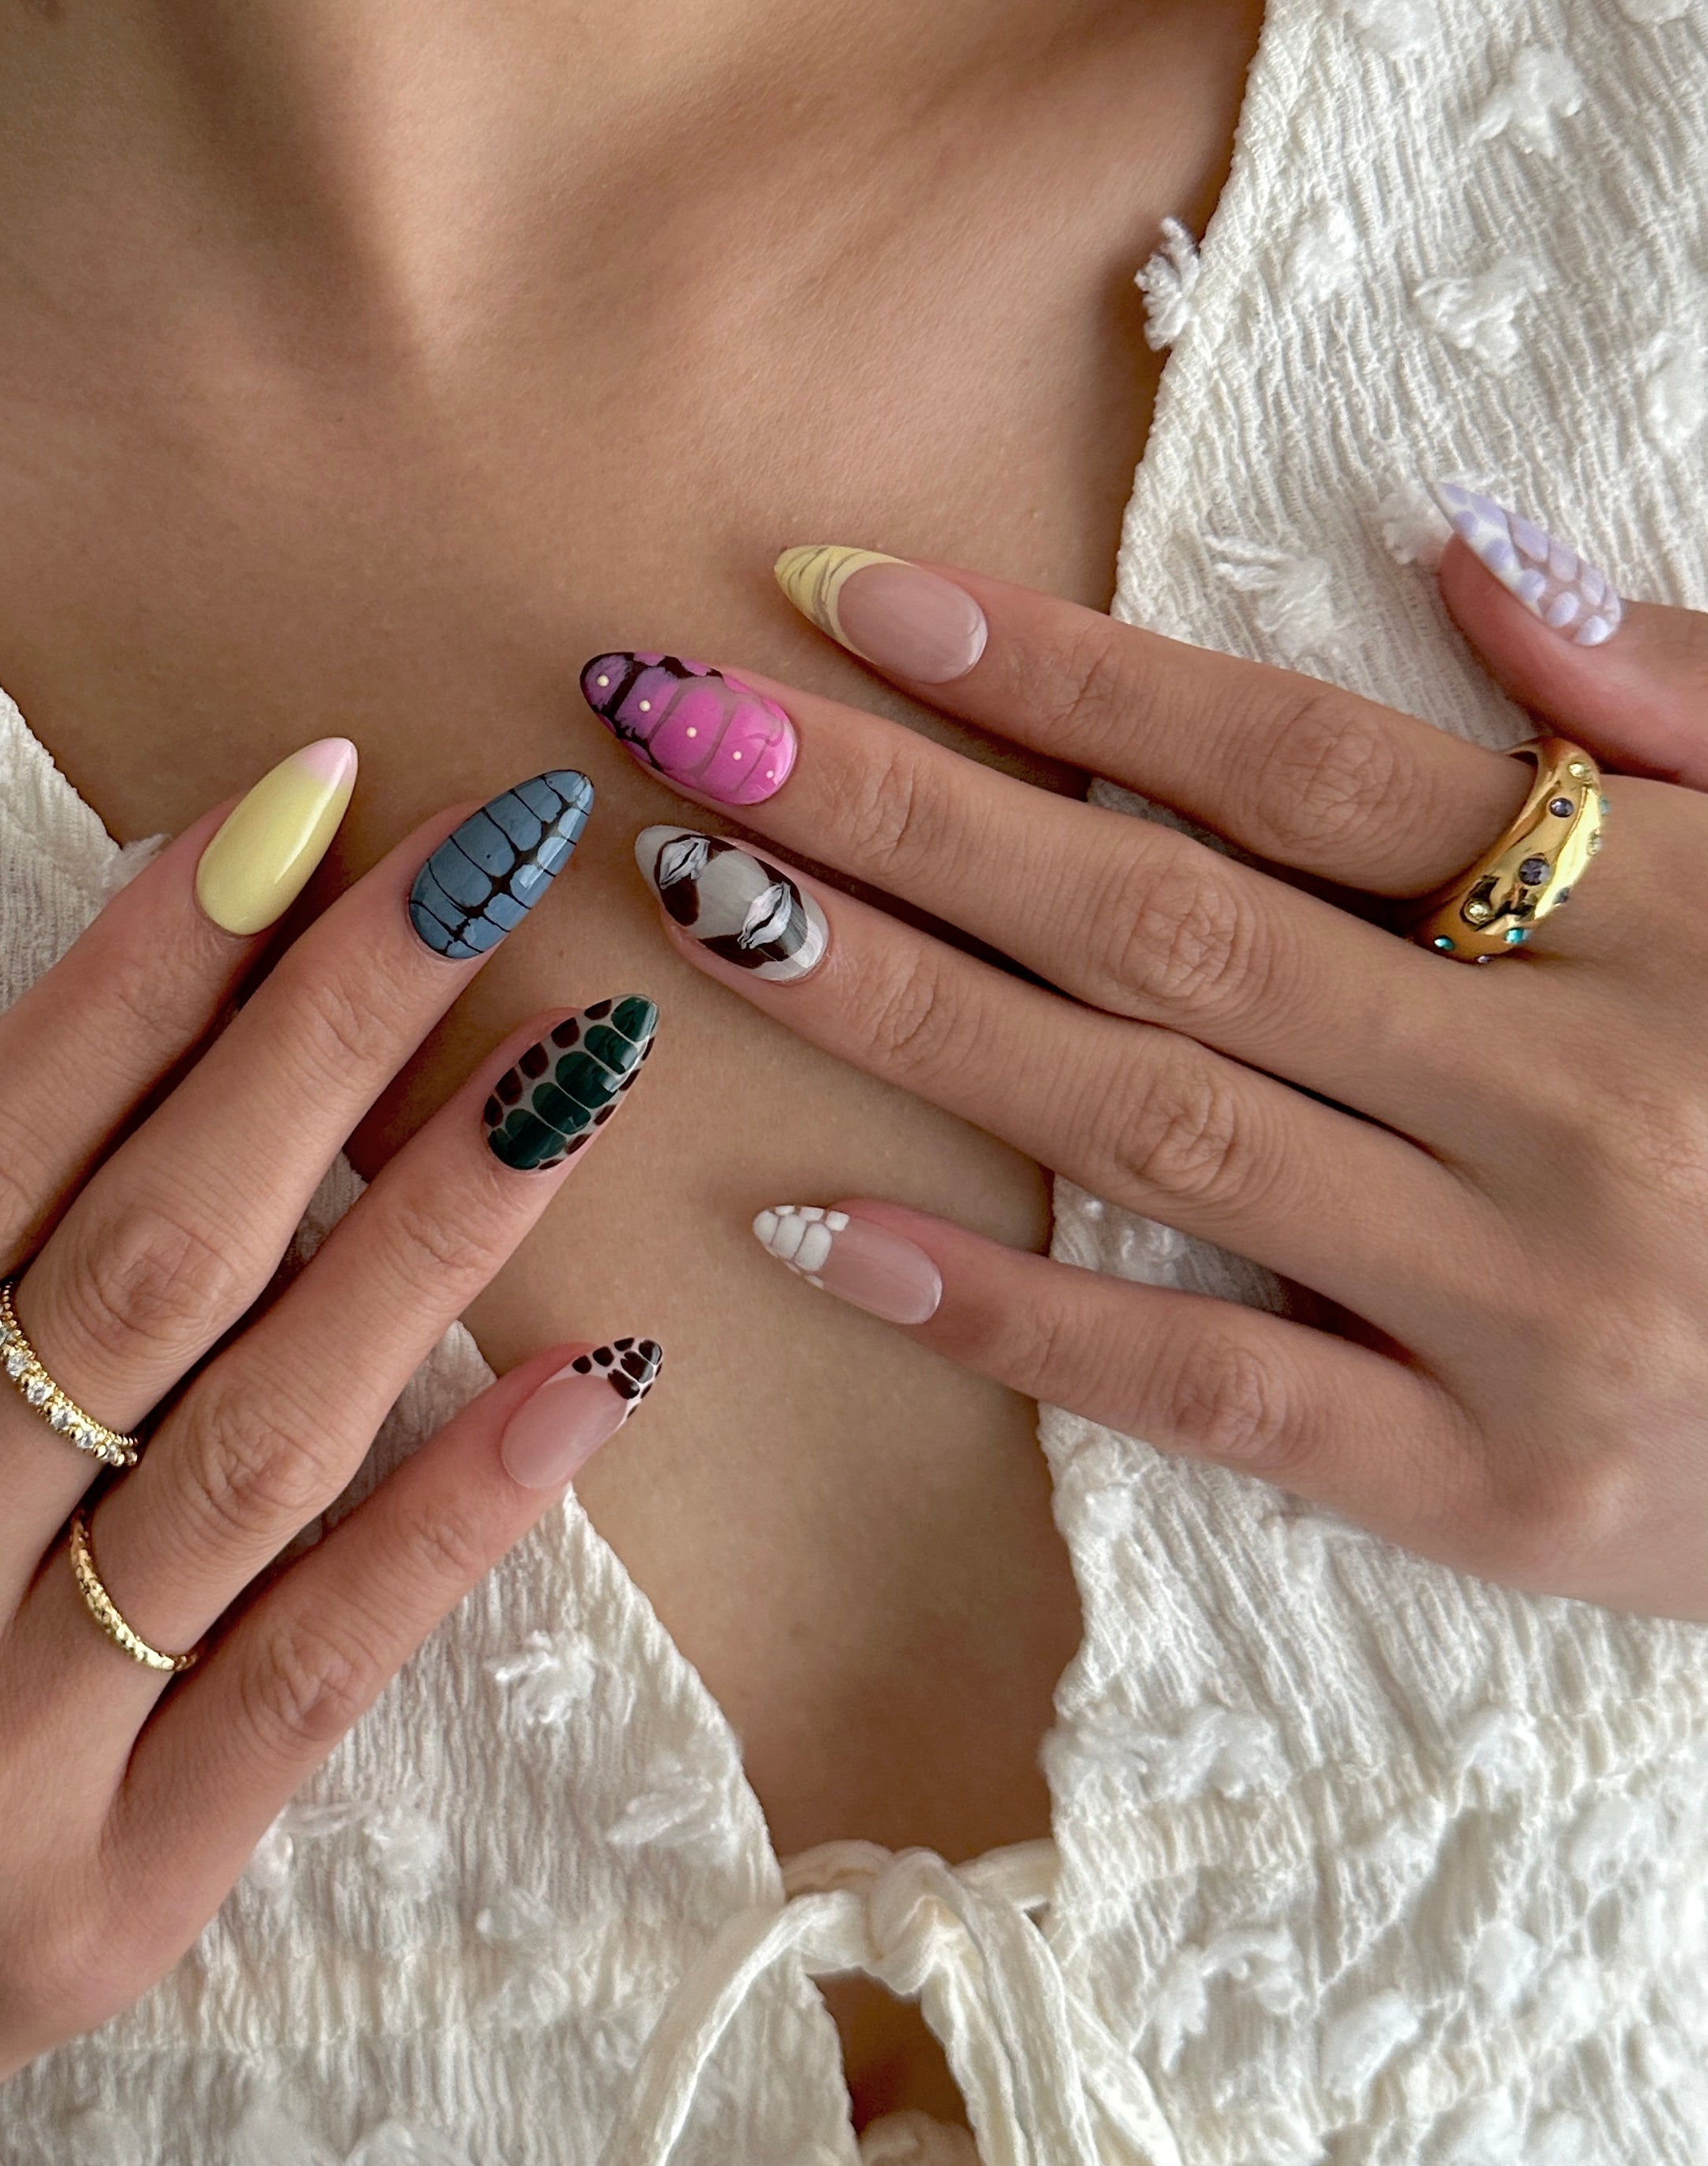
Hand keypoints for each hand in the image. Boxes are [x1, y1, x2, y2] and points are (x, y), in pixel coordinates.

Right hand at [0, 758, 661, 2162]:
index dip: (141, 975)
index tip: (290, 820)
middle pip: (145, 1265)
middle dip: (328, 1040)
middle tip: (484, 871)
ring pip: (260, 1444)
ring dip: (440, 1234)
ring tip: (577, 1063)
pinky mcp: (111, 1903)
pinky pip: (315, 1675)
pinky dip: (459, 1515)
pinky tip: (590, 1371)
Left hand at [580, 495, 1707, 1619]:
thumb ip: (1675, 705)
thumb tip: (1463, 554)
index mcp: (1658, 916)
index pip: (1288, 768)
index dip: (1057, 680)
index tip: (847, 604)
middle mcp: (1563, 1096)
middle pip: (1160, 925)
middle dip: (901, 817)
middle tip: (683, 724)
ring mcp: (1518, 1304)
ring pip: (1147, 1129)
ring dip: (904, 1010)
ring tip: (708, 907)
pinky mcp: (1493, 1490)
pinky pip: (1207, 1391)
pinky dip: (1005, 1313)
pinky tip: (819, 1228)